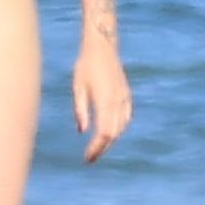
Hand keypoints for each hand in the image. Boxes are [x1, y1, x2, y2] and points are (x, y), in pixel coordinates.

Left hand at [73, 38, 131, 162]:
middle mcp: (118, 101)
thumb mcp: (78, 87)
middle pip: (113, 134)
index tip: (87, 158)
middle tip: (90, 157)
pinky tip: (112, 133)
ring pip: (121, 127)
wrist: (102, 47)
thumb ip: (80, 110)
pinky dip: (120, 128)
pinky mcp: (126, 94)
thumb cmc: (85, 65)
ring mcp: (124, 98)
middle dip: (102, 148)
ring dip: (111, 140)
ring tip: (98, 147)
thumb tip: (82, 131)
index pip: (103, 133)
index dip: (96, 148)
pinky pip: (126, 117)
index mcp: (105, 101)